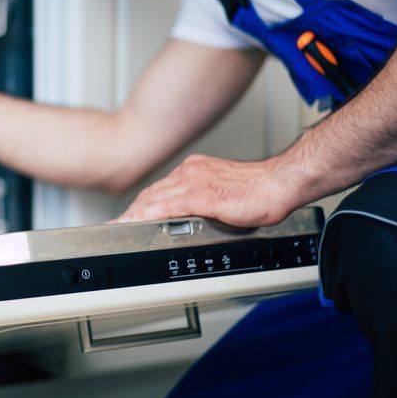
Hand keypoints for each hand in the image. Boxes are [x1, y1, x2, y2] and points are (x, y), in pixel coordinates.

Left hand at [113, 154, 303, 227]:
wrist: (278, 185)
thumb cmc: (259, 191)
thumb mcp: (222, 193)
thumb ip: (203, 201)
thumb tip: (192, 217)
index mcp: (194, 170)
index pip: (160, 189)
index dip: (141, 203)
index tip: (129, 215)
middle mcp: (190, 172)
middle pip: (152, 193)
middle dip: (133, 211)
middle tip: (117, 225)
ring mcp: (195, 182)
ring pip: (155, 199)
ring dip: (135, 214)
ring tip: (120, 227)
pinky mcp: (203, 195)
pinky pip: (168, 206)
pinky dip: (149, 215)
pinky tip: (138, 223)